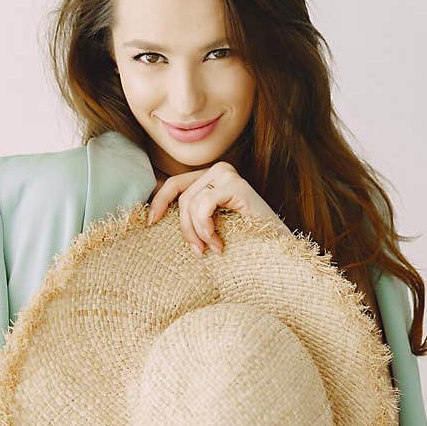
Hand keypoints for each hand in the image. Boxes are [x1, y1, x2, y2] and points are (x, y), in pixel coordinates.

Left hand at [146, 161, 289, 254]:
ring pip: (190, 203)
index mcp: (212, 178)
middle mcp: (220, 170)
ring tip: (212, 248)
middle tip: (197, 251)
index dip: (159, 202)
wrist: (275, 254)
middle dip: (185, 229)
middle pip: (182, 197)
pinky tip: (218, 243)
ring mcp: (228, 175)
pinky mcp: (236, 185)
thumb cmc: (242, 243)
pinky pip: (203, 205)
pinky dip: (206, 227)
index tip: (151, 222)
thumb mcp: (209, 226)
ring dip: (198, 233)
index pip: (175, 184)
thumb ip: (190, 215)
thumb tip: (154, 213)